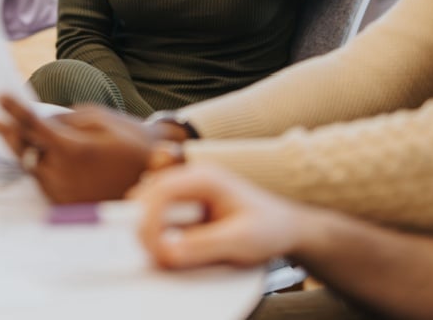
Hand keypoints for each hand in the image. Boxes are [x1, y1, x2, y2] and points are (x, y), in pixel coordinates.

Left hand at [0, 95, 157, 202]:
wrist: (154, 175)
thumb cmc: (130, 140)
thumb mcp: (101, 119)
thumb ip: (66, 119)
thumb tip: (41, 121)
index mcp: (73, 150)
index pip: (33, 127)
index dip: (14, 110)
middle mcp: (63, 175)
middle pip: (24, 150)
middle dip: (9, 134)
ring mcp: (63, 193)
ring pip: (31, 167)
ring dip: (24, 151)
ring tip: (15, 135)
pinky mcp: (65, 204)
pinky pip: (43, 181)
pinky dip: (39, 167)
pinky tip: (41, 156)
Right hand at [129, 164, 309, 269]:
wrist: (286, 228)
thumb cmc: (270, 228)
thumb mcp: (240, 240)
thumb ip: (203, 245)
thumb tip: (167, 251)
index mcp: (205, 177)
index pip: (161, 190)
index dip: (149, 219)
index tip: (153, 247)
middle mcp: (192, 177)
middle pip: (149, 194)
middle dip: (146, 226)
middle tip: (155, 255)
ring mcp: (188, 190)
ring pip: (150, 204)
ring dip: (151, 229)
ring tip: (165, 254)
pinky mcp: (186, 204)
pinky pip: (160, 215)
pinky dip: (158, 233)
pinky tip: (171, 248)